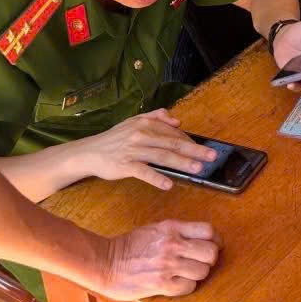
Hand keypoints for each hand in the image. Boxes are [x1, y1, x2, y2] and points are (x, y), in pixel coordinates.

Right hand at [74, 109, 217, 190]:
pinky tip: (169, 184)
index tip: (205, 149)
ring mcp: (133, 150)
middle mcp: (141, 134)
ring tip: (197, 169)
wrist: (89, 152)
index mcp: (146, 123)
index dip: (190, 141)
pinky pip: (144, 172)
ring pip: (162, 156)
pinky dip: (156, 178)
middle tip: (211, 156)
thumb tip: (177, 120)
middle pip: (172, 143)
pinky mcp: (125, 165)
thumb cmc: (114, 138)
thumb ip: (155, 117)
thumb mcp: (134, 121)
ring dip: (181, 163)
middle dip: (194, 150)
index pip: (173, 133)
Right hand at [99, 219, 220, 299]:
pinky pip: (188, 287)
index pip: (208, 231)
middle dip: (210, 259)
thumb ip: (177, 232)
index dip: (215, 240)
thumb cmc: (128, 246)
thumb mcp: (155, 229)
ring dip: (198, 274)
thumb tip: (199, 238)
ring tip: (188, 273)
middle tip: (201, 262)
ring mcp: (168, 264)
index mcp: (172, 228)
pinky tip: (178, 283)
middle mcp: (173, 244)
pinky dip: (187, 286)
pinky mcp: (161, 283)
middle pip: (211, 252)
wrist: (105, 262)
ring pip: (202, 271)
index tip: (214, 245)